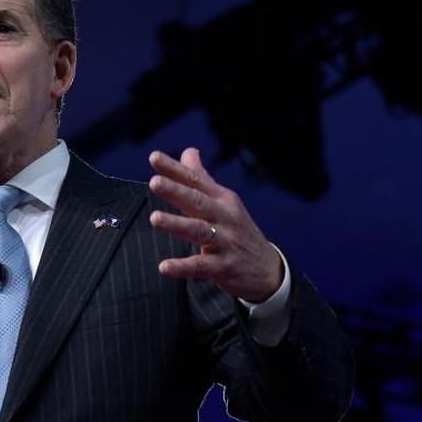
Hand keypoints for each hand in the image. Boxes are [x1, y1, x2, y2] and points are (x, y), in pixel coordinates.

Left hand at [147, 148, 281, 301]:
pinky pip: (201, 266)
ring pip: (199, 231)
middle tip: (154, 182)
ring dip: (177, 224)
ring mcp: (225, 242)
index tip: (154, 157)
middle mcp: (224, 217)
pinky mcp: (223, 267)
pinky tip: (164, 267)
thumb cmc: (238, 230)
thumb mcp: (224, 202)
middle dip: (176, 191)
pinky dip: (182, 266)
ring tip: (154, 218)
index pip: (195, 180)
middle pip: (197, 201)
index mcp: (221, 199)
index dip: (175, 168)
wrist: (268, 269)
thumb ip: (202, 178)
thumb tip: (188, 151)